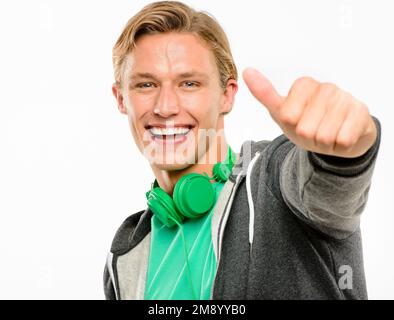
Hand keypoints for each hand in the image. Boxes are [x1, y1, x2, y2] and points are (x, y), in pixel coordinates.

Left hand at [243, 68, 376, 157]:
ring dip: (324, 142)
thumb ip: (265, 93)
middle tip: (315, 131)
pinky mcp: (361, 112)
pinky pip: (342, 140)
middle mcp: (326, 87)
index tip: (299, 122)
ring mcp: (345, 98)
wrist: (339, 137)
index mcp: (304, 85)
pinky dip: (339, 145)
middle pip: (305, 128)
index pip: (288, 115)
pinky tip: (341, 136)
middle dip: (309, 137)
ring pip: (324, 135)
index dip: (293, 126)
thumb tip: (247, 72)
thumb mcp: (282, 112)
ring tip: (328, 133)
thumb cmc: (308, 124)